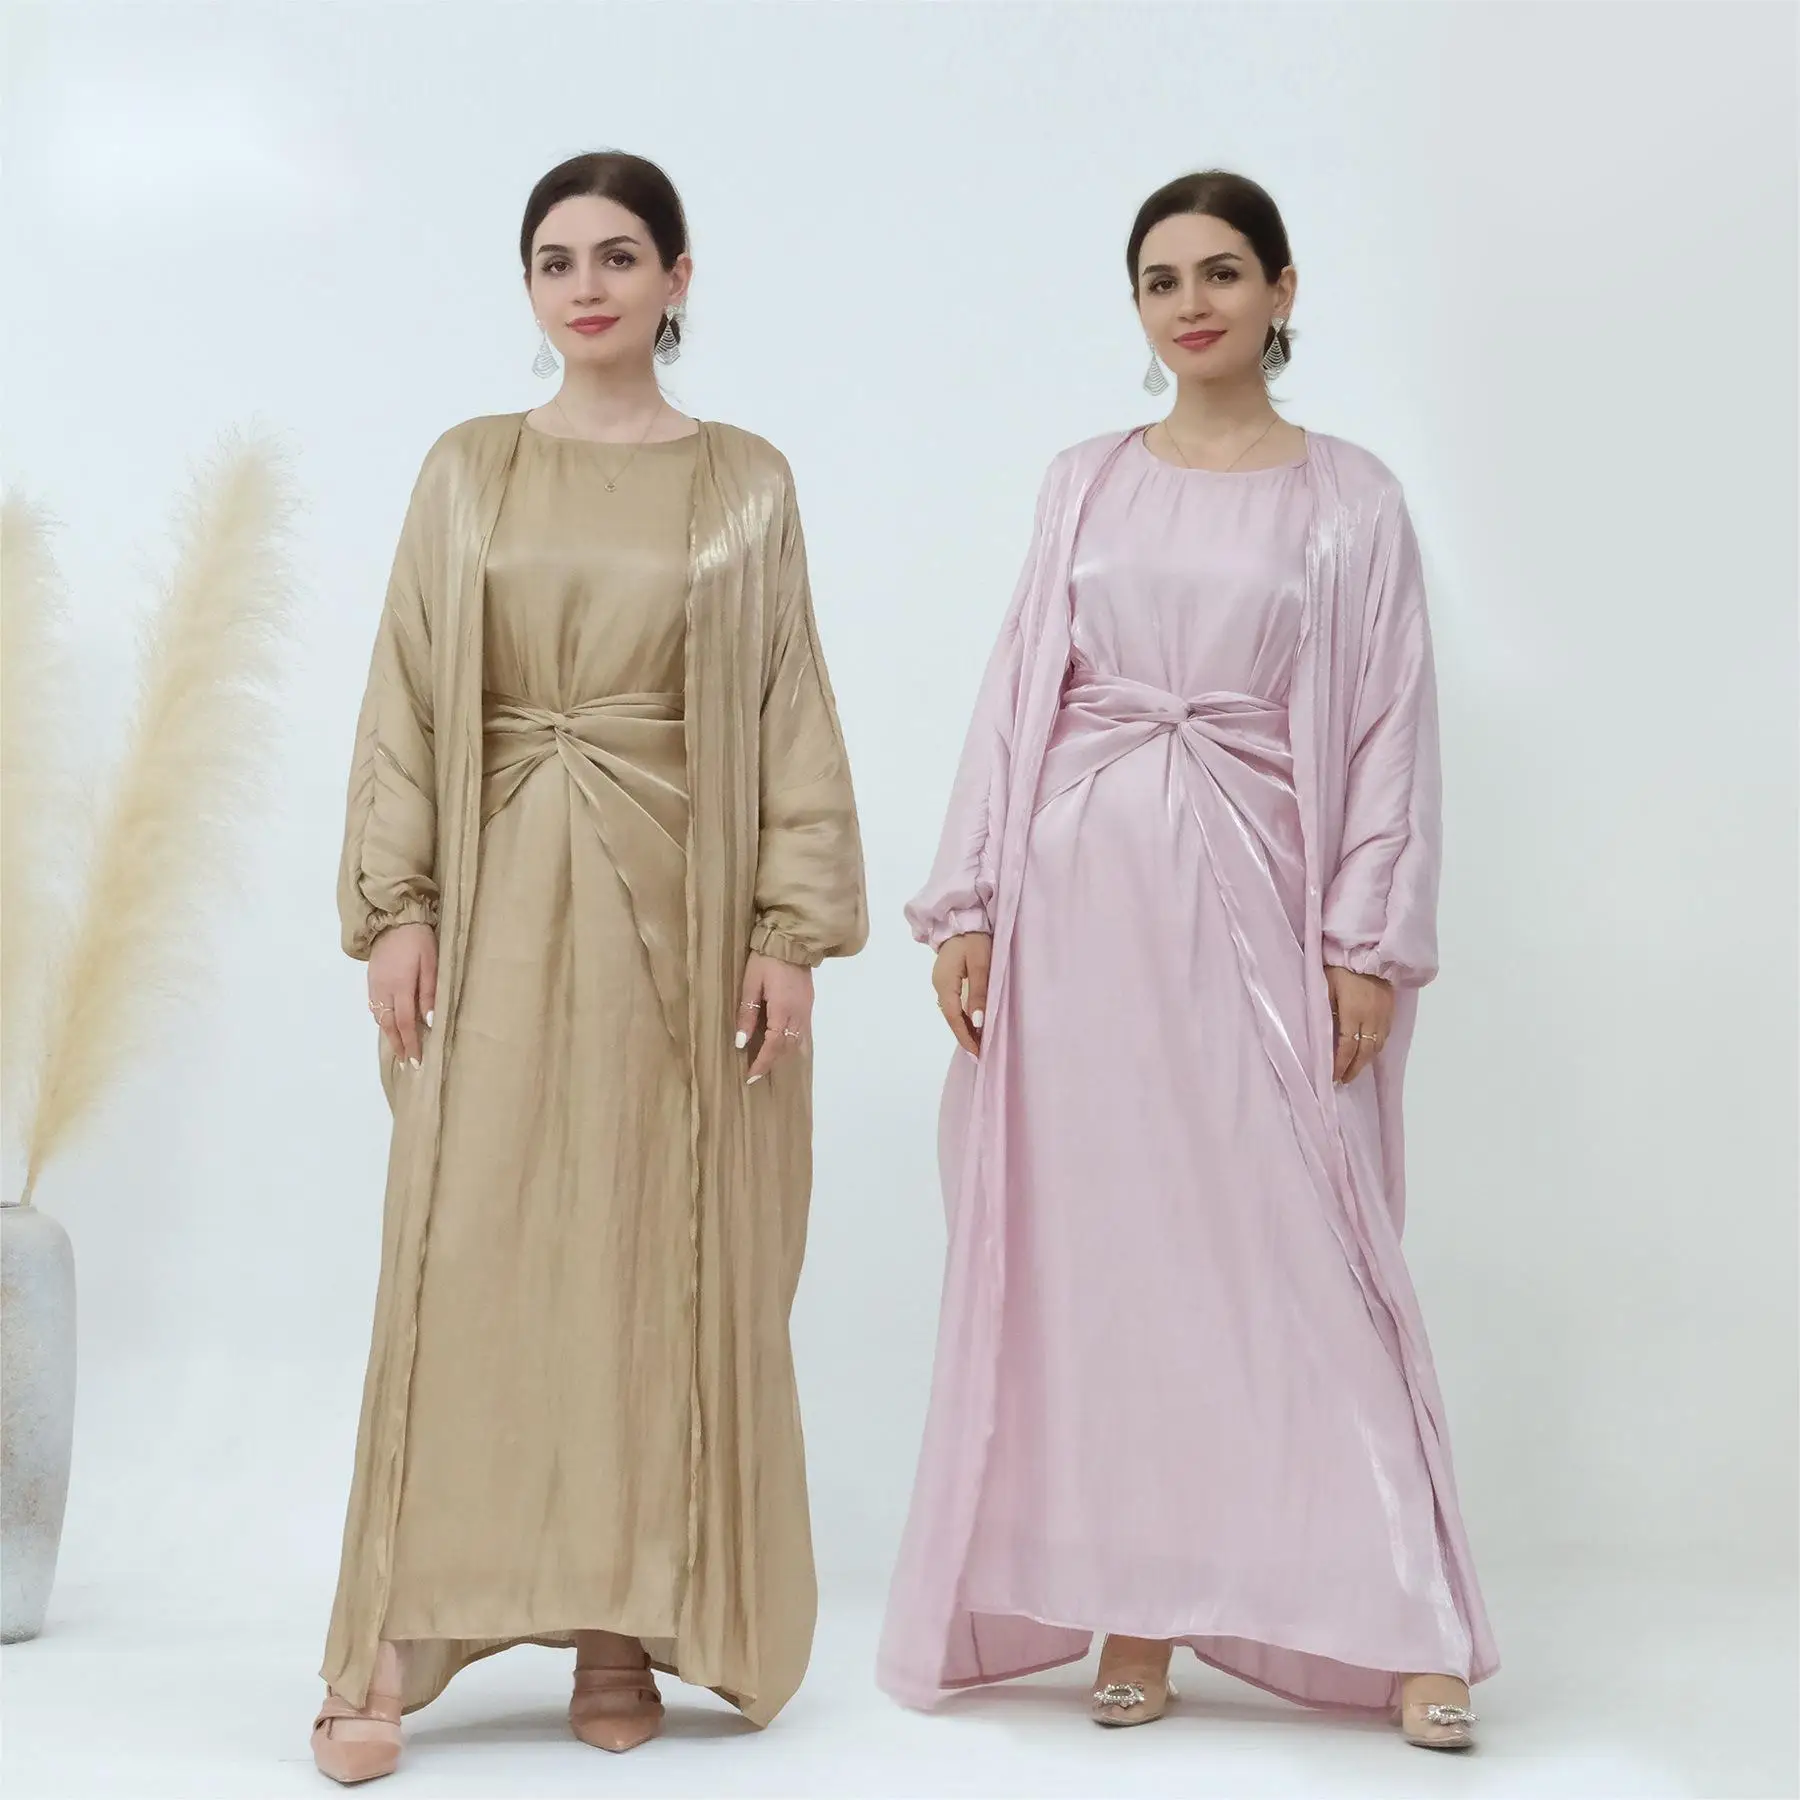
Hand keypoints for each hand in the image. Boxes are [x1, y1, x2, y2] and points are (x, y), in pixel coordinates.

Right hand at [368, 922, 436, 1067]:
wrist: (392, 919)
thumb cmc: (418, 940)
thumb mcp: (431, 963)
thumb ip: (429, 992)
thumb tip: (429, 1020)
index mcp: (400, 986)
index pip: (405, 1023)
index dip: (411, 1043)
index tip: (416, 1061)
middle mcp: (384, 990)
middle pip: (388, 1024)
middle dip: (398, 1045)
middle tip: (407, 1062)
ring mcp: (375, 985)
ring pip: (379, 1016)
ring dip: (388, 1034)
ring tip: (399, 1048)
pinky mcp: (371, 979)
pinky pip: (374, 1005)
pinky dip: (381, 1019)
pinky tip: (388, 1024)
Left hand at [737, 952, 813, 1084]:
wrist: (791, 940)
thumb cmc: (765, 960)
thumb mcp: (750, 985)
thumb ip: (746, 1014)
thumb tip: (740, 1042)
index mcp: (782, 1011)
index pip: (774, 1045)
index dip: (762, 1063)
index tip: (750, 1077)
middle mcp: (798, 1014)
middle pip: (788, 1047)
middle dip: (772, 1062)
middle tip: (756, 1071)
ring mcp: (807, 1009)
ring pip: (798, 1041)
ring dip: (783, 1053)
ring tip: (767, 1060)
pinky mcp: (809, 1003)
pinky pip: (803, 1031)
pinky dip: (792, 1042)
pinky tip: (783, 1042)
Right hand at [932, 932, 991, 1055]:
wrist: (962, 918)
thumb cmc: (974, 940)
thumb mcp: (981, 964)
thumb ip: (979, 993)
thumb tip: (978, 1022)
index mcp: (944, 984)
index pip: (954, 1018)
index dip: (965, 1037)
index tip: (978, 1053)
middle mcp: (939, 986)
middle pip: (951, 1017)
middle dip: (965, 1035)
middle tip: (981, 1052)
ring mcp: (941, 982)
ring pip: (952, 1011)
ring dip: (964, 1026)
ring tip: (979, 1041)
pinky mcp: (946, 978)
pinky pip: (953, 1003)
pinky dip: (963, 1015)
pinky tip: (973, 1022)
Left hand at [1325, 963, 1392, 1084]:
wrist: (1368, 952)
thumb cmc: (1340, 968)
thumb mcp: (1325, 987)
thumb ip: (1325, 1011)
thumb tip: (1320, 1035)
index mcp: (1353, 1013)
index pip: (1347, 1047)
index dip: (1340, 1064)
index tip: (1333, 1077)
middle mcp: (1371, 1018)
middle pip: (1365, 1052)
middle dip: (1354, 1068)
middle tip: (1344, 1080)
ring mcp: (1383, 1015)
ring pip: (1377, 1046)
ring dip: (1366, 1061)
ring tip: (1354, 1070)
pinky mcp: (1391, 1011)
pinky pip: (1385, 1036)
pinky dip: (1376, 1048)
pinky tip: (1369, 1052)